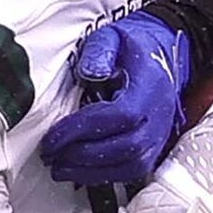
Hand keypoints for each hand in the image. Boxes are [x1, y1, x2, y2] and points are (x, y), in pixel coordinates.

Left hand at [42, 15, 193, 188]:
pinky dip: (105, 176)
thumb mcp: (113, 37)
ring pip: (131, 166)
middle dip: (83, 156)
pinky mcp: (154, 147)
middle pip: (126, 147)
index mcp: (150, 87)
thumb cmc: (134, 48)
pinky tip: (81, 171)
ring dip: (92, 172)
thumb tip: (90, 72)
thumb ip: (99, 51)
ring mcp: (160, 135)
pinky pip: (133, 171)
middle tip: (51, 155)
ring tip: (60, 168)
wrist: (161, 55)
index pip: (120, 115)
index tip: (53, 137)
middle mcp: (160, 116)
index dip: (84, 129)